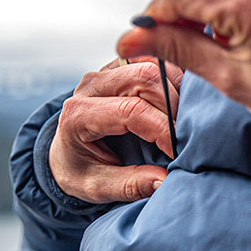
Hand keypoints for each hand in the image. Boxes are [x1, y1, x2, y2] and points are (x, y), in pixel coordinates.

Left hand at [49, 57, 182, 202]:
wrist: (65, 152)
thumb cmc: (80, 170)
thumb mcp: (97, 187)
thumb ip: (130, 185)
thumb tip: (164, 179)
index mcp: (79, 113)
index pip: (131, 111)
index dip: (163, 130)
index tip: (179, 152)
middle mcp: (91, 85)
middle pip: (145, 78)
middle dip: (174, 107)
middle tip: (185, 135)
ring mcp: (107, 70)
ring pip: (154, 65)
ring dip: (177, 91)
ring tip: (183, 122)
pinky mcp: (123, 66)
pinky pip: (156, 63)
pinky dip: (174, 82)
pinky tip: (179, 107)